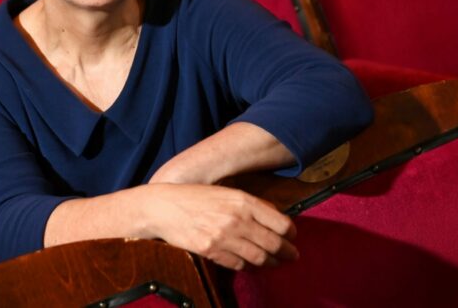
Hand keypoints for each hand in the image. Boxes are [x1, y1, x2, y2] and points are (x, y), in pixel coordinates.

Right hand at [141, 183, 297, 270]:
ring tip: (275, 262)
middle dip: (287, 252)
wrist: (164, 207)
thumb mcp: (227, 191)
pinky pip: (238, 264)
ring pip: (258, 257)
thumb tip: (274, 213)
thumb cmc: (196, 196)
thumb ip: (251, 203)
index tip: (293, 237)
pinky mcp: (211, 251)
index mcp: (244, 201)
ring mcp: (224, 237)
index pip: (281, 223)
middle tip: (292, 256)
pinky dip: (247, 266)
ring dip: (270, 262)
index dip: (291, 233)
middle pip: (273, 243)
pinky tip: (250, 263)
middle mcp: (238, 220)